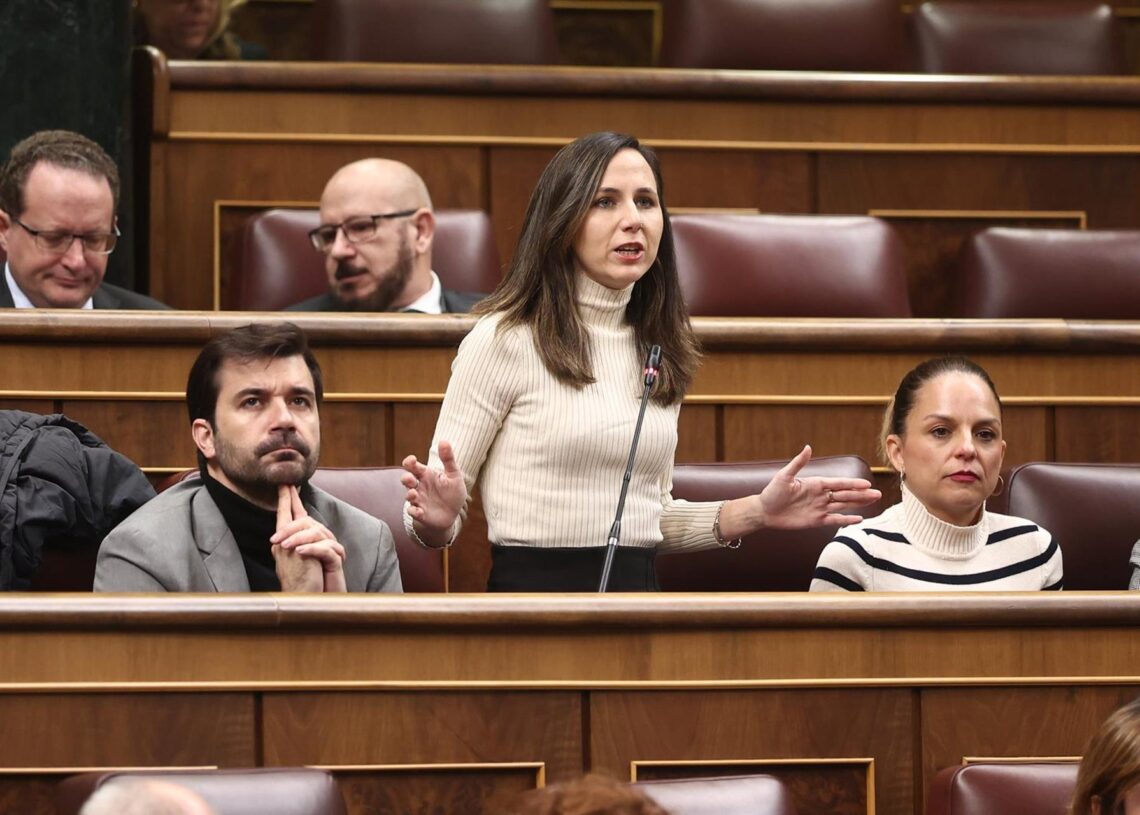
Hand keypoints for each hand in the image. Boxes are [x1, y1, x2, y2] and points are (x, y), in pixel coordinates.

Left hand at [271, 484, 346, 592]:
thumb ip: (285, 543)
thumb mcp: (288, 560)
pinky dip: (312, 549)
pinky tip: (300, 553)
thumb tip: (276, 533)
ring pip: (316, 533)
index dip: (291, 499)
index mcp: (305, 537)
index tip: (285, 484)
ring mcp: (328, 549)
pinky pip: (326, 549)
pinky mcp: (336, 560)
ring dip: (298, 539)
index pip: (297, 513)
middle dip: (290, 529)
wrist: (312, 602)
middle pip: (307, 522)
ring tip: (286, 548)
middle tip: (275, 540)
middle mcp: (318, 539)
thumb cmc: (301, 582)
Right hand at [401, 440, 466, 545]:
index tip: (412, 460)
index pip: (413, 466)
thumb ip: (448, 459)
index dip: (409, 462)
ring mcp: (419, 500)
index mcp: (426, 475)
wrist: (454, 513)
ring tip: (413, 493)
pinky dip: (413, 511)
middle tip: (411, 478)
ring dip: (409, 494)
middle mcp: (419, 486)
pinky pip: (413, 512)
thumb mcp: (454, 474)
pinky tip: (418, 510)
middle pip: (406, 479)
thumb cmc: (452, 492)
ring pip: (408, 495)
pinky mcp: (421, 513)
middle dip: (405, 478)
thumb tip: (444, 440)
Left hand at [755, 445, 881, 530]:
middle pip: (845, 494)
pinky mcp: (815, 521)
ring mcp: (819, 508)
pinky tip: (858, 519)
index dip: (852, 483)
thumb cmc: (772, 492)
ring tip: (873, 501)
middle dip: (861, 494)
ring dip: (858, 504)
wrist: (764, 511)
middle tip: (878, 493)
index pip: (838, 483)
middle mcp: (820, 495)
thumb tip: (808, 447)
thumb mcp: (784, 476)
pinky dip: (846, 520)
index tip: (867, 483)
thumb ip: (798, 463)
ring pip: (843, 506)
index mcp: (815, 483)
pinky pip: (834, 520)